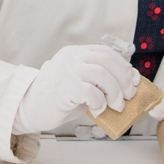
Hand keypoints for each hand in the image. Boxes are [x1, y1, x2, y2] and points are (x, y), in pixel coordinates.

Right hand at [13, 45, 138, 134]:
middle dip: (123, 79)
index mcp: (75, 54)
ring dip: (114, 92)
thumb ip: (100, 80)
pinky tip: (98, 110)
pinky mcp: (63, 88)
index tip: (133, 81)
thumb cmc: (58, 98)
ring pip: (101, 74)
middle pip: (106, 60)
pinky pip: (90, 92)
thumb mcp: (81, 83)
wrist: (30, 108)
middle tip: (128, 96)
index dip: (123, 66)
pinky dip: (100, 102)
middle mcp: (71, 58)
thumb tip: (129, 84)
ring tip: (116, 106)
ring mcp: (66, 71)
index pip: (105, 52)